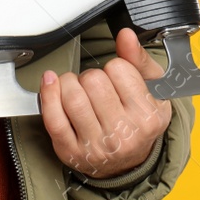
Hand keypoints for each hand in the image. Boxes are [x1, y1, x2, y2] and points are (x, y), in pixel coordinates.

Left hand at [39, 27, 172, 178]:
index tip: (117, 79)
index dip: (116, 68)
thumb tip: (126, 35)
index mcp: (148, 117)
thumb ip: (139, 59)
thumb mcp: (152, 90)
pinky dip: (47, 95)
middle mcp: (123, 134)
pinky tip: (51, 84)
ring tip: (78, 91)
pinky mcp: (71, 151)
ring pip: (72, 96)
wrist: (127, 163)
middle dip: (92, 76)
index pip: (119, 69)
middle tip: (97, 88)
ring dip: (70, 84)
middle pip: (93, 81)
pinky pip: (53, 117)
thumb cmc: (138, 121)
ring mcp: (96, 146)